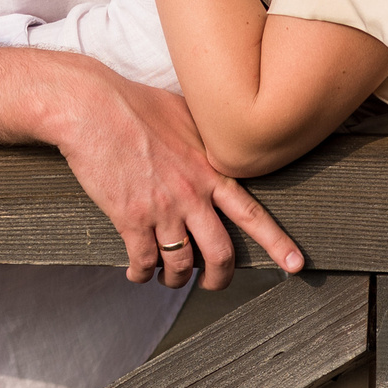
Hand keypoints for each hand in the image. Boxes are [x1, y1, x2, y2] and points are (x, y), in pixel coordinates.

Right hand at [53, 68, 302, 287]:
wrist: (91, 108)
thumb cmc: (133, 103)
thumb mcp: (184, 114)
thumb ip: (204, 137)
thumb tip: (215, 139)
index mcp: (209, 170)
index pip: (252, 214)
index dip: (276, 243)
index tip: (295, 265)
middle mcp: (191, 195)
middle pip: (220, 253)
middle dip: (220, 278)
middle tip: (215, 284)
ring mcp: (162, 210)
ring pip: (181, 265)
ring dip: (177, 279)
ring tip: (170, 279)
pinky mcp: (130, 219)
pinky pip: (143, 261)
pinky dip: (141, 274)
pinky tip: (137, 273)